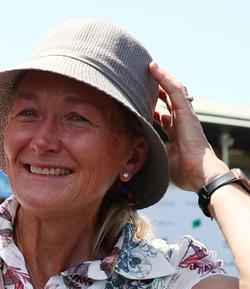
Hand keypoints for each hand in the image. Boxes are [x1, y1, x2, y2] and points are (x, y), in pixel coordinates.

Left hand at [149, 61, 228, 191]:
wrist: (200, 174)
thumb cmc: (184, 173)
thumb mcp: (161, 160)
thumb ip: (150, 155)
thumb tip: (134, 158)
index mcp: (177, 134)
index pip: (165, 117)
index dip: (155, 109)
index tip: (142, 104)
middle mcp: (182, 122)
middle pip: (170, 101)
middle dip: (158, 90)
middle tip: (144, 81)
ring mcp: (185, 116)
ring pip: (173, 90)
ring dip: (161, 78)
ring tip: (149, 68)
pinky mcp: (186, 112)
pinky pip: (175, 90)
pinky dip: (164, 78)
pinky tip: (154, 68)